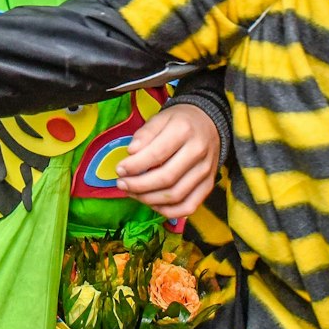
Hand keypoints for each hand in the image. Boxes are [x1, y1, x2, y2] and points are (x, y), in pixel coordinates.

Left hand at [115, 103, 219, 219]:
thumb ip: (145, 134)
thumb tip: (132, 152)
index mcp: (184, 131)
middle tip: (122, 184)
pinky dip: (168, 211)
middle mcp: (198, 152)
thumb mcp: (161, 118)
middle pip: (166, 178)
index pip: (157, 154)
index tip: (119, 169)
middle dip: (139, 185)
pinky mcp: (208, 185)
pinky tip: (152, 203)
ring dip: (149, 199)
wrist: (209, 123)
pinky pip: (188, 206)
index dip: (135, 166)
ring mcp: (206, 171)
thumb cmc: (180, 121)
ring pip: (176, 195)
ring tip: (133, 193)